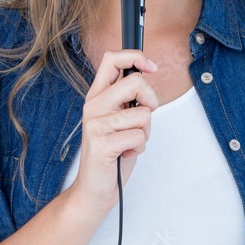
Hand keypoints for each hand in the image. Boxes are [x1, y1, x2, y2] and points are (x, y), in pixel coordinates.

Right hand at [69, 50, 158, 213]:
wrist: (95, 188)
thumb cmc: (113, 152)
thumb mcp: (120, 118)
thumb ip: (128, 97)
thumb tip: (146, 73)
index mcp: (98, 96)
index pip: (112, 60)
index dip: (135, 56)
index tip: (151, 66)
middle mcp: (93, 106)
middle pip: (135, 82)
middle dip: (151, 100)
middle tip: (143, 117)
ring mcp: (95, 125)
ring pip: (142, 114)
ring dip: (145, 131)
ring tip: (129, 141)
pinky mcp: (102, 144)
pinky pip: (139, 136)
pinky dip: (139, 147)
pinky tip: (125, 153)